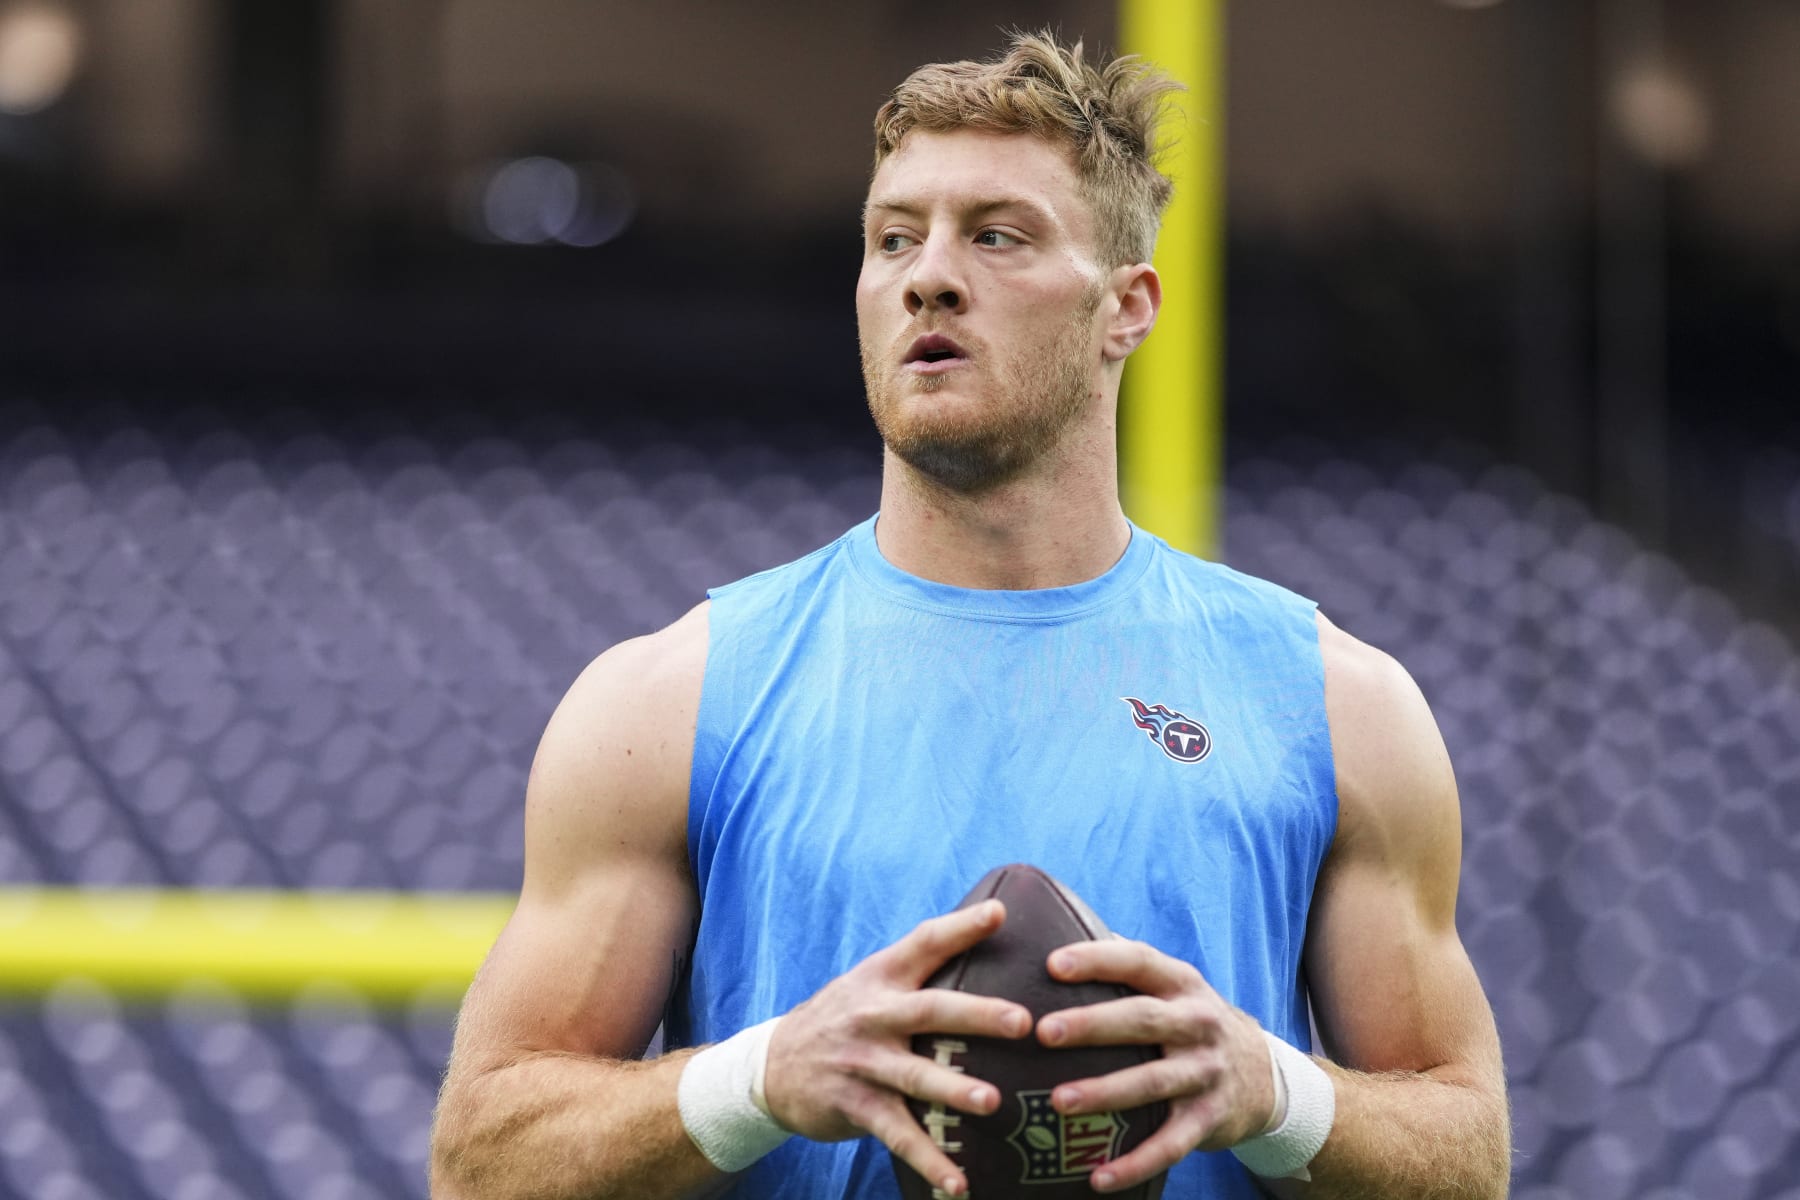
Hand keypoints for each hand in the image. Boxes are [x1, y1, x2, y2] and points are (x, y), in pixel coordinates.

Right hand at [761, 900, 1032, 1196]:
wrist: (772, 1065)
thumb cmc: (844, 1017)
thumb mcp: (870, 981)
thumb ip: (920, 964)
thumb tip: (988, 928)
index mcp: (881, 978)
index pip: (923, 943)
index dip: (960, 928)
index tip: (999, 914)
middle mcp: (873, 1016)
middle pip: (929, 1011)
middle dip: (977, 1015)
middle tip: (1022, 1022)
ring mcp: (862, 1063)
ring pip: (913, 1077)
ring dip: (953, 1090)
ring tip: (993, 1102)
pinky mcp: (855, 1105)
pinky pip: (897, 1135)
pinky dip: (928, 1159)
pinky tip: (958, 1182)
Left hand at [1034, 940, 1277, 1193]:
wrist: (1263, 1075)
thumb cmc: (1192, 1023)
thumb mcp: (1174, 987)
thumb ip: (1127, 967)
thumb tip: (1057, 931)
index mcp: (1182, 984)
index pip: (1138, 962)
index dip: (1097, 960)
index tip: (1052, 964)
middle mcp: (1197, 1024)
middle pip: (1142, 1020)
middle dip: (1092, 1025)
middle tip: (1044, 1032)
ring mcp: (1205, 1073)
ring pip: (1152, 1083)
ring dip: (1104, 1093)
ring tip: (1058, 1101)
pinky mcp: (1208, 1120)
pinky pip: (1170, 1145)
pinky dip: (1135, 1163)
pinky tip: (1097, 1177)